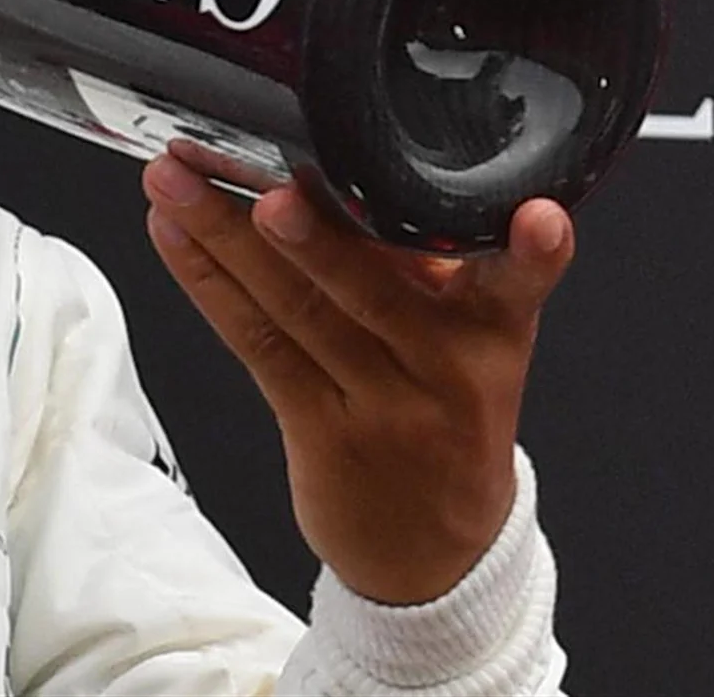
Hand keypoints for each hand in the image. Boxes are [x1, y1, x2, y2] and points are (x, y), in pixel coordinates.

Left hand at [140, 145, 573, 605]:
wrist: (434, 549)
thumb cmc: (448, 412)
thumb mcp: (476, 342)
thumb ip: (430, 265)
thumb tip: (341, 163)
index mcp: (497, 331)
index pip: (518, 285)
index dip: (533, 254)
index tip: (540, 219)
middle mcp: (445, 368)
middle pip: (371, 289)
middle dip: (312, 231)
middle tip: (267, 184)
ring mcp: (381, 405)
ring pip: (296, 311)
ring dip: (224, 238)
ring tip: (176, 181)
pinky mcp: (320, 430)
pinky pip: (259, 347)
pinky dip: (209, 285)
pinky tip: (174, 235)